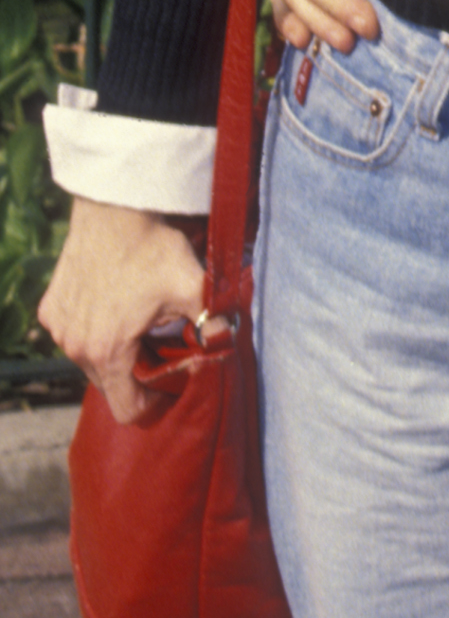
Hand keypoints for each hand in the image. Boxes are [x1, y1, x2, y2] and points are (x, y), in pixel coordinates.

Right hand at [40, 198, 207, 424]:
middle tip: (165, 350)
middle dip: (138, 376)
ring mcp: (58, 327)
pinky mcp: (50, 307)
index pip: (127, 409)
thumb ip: (214, 324)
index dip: (155, 405)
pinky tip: (117, 307)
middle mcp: (74, 347)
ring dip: (116, 352)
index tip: (172, 386)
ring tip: (144, 327)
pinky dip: (93, 330)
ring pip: (91, 360)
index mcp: (107, 352)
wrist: (115, 207)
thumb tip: (230, 344)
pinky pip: (73, 334)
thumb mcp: (192, 288)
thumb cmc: (153, 249)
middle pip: (110, 384)